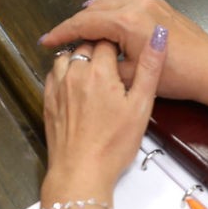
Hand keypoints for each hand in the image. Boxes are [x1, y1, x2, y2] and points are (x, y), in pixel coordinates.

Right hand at [39, 0, 207, 102]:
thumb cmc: (175, 76)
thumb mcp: (132, 77)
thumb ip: (105, 64)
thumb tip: (87, 59)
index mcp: (125, 20)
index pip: (84, 23)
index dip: (62, 33)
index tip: (45, 42)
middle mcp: (134, 3)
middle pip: (94, 9)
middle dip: (74, 24)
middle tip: (58, 39)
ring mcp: (148, 1)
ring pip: (109, 1)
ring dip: (92, 13)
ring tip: (77, 28)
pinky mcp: (159, 4)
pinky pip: (125, 0)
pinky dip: (109, 7)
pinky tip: (105, 17)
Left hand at [41, 32, 166, 201]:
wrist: (81, 173)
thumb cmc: (113, 145)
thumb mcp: (140, 107)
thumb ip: (149, 68)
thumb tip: (159, 35)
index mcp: (100, 71)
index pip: (107, 40)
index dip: (117, 42)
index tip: (123, 50)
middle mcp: (75, 73)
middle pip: (86, 45)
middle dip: (99, 47)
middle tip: (112, 59)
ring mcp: (58, 86)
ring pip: (66, 56)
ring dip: (79, 57)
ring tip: (93, 69)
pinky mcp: (48, 100)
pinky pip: (53, 73)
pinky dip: (64, 70)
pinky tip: (75, 82)